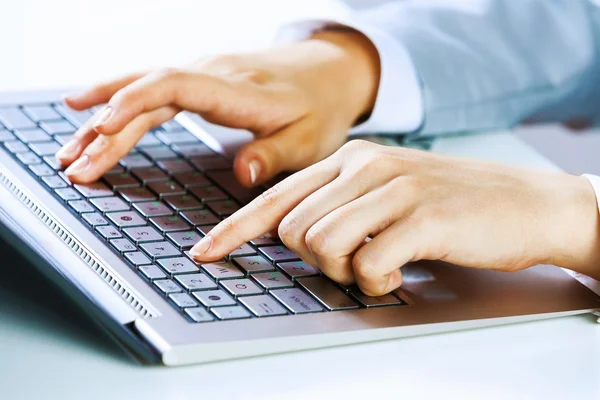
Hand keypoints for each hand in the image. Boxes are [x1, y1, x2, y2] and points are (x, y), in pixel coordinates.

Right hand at [56, 29, 379, 184]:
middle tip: (74, 164)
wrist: (331, 72)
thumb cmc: (321, 108)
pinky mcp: (201, 80)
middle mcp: (213, 74)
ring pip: (142, 89)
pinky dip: (121, 104)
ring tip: (69, 149)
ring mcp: (204, 73)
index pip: (175, 85)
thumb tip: (241, 173)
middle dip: (106, 127)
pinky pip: (152, 90)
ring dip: (104, 117)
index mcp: (238, 89)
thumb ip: (275, 155)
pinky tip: (97, 115)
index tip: (104, 127)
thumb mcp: (310, 139)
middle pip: (147, 92)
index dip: (136, 102)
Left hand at [190, 140, 599, 295]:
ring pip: (323, 246)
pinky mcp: (422, 218)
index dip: (233, 230)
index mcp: (349, 160)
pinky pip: (369, 264)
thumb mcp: (387, 192)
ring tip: (382, 263)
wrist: (526, 202)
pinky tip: (400, 272)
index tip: (205, 254)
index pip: (275, 197)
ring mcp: (394, 189)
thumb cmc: (449, 205)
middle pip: (294, 229)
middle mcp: (364, 167)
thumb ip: (338, 207)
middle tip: (357, 259)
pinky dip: (379, 281)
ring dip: (348, 271)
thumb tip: (292, 238)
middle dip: (315, 259)